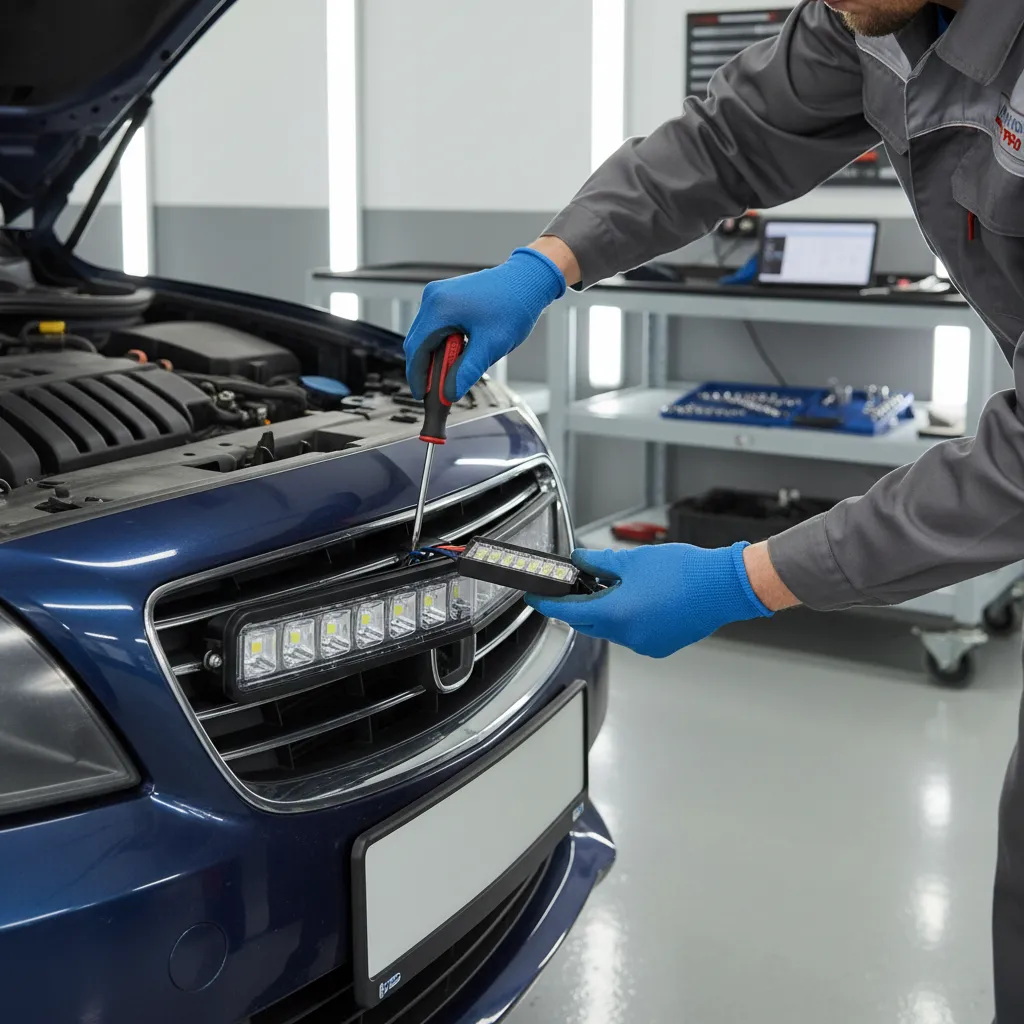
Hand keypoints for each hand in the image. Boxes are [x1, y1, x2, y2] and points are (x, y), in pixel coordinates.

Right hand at [404, 248, 564, 400]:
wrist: (527, 280)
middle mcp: (433, 298)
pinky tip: (456, 356)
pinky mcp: (445, 297)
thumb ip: (467, 372)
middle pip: (417, 343)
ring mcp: (438, 295)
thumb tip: (450, 394)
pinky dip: (441, 344)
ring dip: (435, 357)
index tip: (420, 396)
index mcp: (439, 308)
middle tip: (439, 390)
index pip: (417, 350)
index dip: (417, 376)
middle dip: (426, 368)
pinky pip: (434, 326)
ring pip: (425, 336)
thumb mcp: (490, 345)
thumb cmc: (513, 307)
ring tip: (451, 374)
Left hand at [525, 542, 772, 657]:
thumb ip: (600, 563)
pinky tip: (634, 600)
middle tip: (571, 587)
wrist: (725, 586)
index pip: (570, 612)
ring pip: (611, 630)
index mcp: (616, 614)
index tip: (536, 598)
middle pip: (588, 624)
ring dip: (604, 612)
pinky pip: (632, 634)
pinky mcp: (661, 645)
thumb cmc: (685, 572)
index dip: (549, 603)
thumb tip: (580, 560)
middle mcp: (628, 636)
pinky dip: (625, 620)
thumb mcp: (634, 561)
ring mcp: (645, 644)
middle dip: (576, 607)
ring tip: (609, 587)